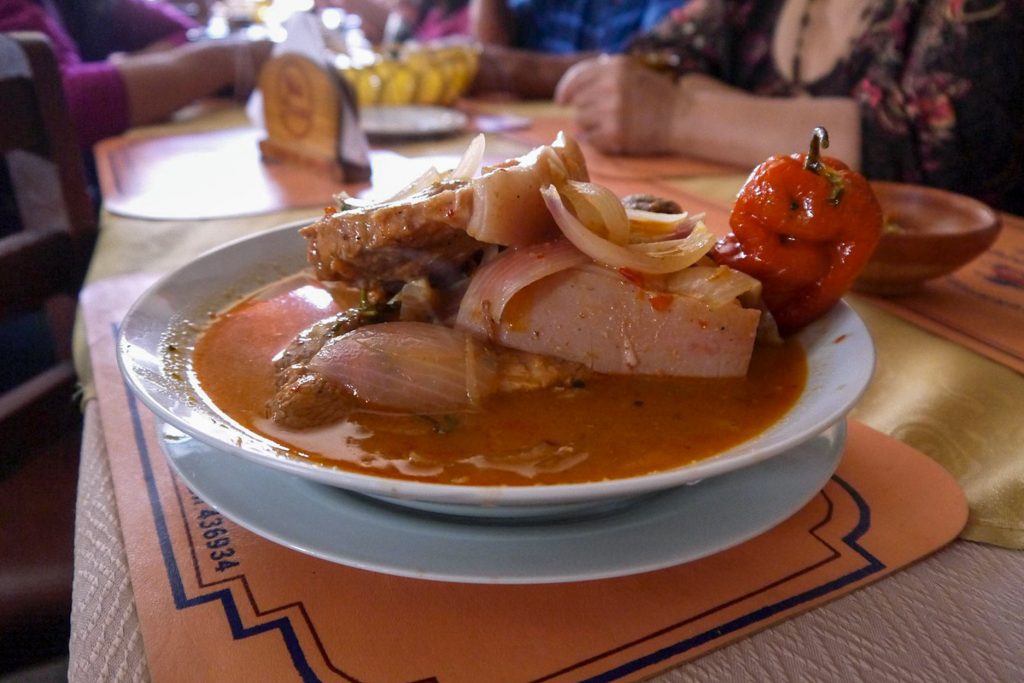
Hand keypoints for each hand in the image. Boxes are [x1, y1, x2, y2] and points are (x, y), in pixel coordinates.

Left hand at [554, 54, 679, 154]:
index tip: (561, 101)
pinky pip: (589, 139)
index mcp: (615, 67)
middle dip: (586, 108)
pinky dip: (595, 140)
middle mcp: (611, 86)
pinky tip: (610, 137)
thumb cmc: (656, 95)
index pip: (576, 78)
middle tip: (604, 114)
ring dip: (590, 125)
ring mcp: (612, 111)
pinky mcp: (615, 134)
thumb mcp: (632, 71)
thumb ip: (603, 72)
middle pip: (577, 102)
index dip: (565, 91)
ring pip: (580, 121)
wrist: (682, 118)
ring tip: (610, 124)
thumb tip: (570, 88)